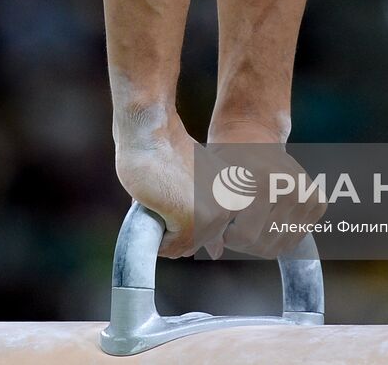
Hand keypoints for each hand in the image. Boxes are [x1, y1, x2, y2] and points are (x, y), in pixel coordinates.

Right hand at [114, 108, 233, 258]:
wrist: (152, 134)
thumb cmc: (168, 155)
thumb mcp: (199, 184)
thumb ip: (209, 215)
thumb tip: (218, 253)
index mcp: (235, 198)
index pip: (207, 234)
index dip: (183, 217)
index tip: (179, 191)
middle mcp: (231, 208)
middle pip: (194, 243)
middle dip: (172, 226)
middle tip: (167, 191)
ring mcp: (214, 215)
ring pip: (181, 247)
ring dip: (163, 230)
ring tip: (163, 194)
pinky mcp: (193, 221)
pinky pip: (170, 248)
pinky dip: (155, 235)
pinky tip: (156, 202)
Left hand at [208, 120, 326, 257]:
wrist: (253, 137)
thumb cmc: (229, 161)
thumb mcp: (214, 186)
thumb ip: (213, 222)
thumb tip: (216, 252)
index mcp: (264, 184)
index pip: (247, 236)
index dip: (230, 239)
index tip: (224, 228)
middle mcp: (290, 189)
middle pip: (266, 243)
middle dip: (245, 243)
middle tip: (235, 228)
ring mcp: (307, 195)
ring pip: (282, 245)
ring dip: (263, 241)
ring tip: (250, 223)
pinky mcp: (318, 202)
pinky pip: (296, 237)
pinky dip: (280, 235)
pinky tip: (267, 220)